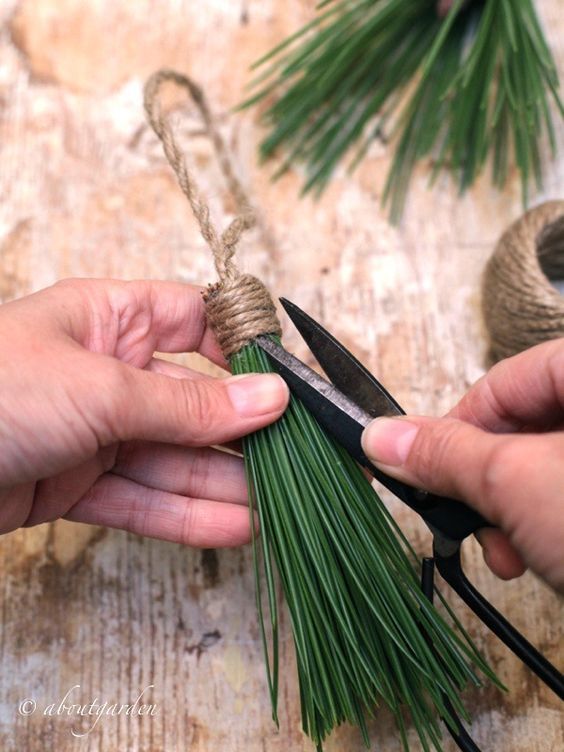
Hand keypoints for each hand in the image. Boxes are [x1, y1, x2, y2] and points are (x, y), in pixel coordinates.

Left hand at [0, 278, 287, 545]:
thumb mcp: (100, 388)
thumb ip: (186, 403)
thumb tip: (268, 397)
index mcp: (112, 319)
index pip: (197, 321)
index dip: (244, 348)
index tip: (290, 380)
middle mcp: (109, 372)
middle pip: (194, 400)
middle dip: (244, 431)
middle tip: (298, 459)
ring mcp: (94, 431)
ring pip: (173, 458)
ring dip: (224, 484)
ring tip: (279, 506)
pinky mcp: (77, 484)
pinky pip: (142, 499)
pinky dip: (186, 515)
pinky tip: (235, 528)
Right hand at [361, 339, 563, 592]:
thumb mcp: (517, 481)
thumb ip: (446, 453)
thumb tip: (381, 438)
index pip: (500, 382)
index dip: (454, 428)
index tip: (424, 468)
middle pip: (518, 427)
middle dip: (485, 485)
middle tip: (467, 519)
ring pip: (539, 466)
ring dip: (510, 513)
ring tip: (507, 553)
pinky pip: (558, 493)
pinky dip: (541, 524)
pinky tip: (535, 558)